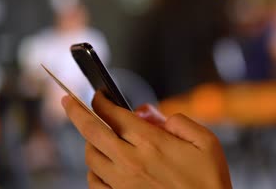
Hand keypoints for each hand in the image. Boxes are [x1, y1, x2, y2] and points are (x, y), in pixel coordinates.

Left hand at [62, 92, 232, 188]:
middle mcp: (132, 162)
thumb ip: (178, 121)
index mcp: (153, 143)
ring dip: (88, 141)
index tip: (98, 95)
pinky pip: (94, 182)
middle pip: (92, 131)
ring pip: (90, 157)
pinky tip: (101, 164)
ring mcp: (123, 183)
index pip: (114, 114)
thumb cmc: (209, 181)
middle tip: (66, 101)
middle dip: (75, 111)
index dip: (101, 100)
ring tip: (96, 135)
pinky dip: (93, 169)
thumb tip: (150, 114)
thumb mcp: (206, 141)